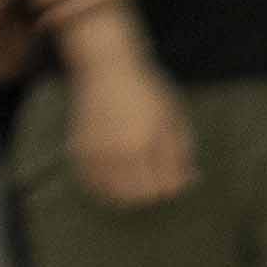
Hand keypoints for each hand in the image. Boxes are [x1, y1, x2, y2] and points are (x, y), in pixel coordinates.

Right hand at [62, 64, 194, 206]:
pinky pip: (92, 183)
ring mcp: (93, 154)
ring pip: (112, 194)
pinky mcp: (78, 151)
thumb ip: (181, 152)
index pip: (159, 188)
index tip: (180, 177)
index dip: (173, 187)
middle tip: (162, 179)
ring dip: (128, 194)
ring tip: (142, 176)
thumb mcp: (173, 117)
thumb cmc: (146, 91)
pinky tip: (120, 176)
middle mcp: (115, 153)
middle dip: (153, 193)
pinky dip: (106, 187)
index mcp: (142, 145)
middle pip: (136, 197)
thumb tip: (189, 181)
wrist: (106, 69)